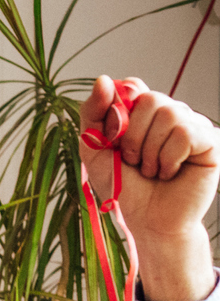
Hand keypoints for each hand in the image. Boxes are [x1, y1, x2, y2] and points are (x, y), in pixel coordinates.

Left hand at [79, 76, 217, 300]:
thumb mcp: (95, 151)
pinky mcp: (210, 140)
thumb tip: (104, 79)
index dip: (118, 110)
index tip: (112, 138)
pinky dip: (169, 158)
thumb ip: (93, 115)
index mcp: (143, 113)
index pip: (132, 87)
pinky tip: (170, 172)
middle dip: (133, 138)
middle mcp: (170, 114)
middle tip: (133, 162)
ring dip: (151, 152)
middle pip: (150, 99)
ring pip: (170, 115)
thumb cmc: (123, 188)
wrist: (147, 221)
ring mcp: (192, 125)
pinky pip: (187, 133)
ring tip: (152, 170)